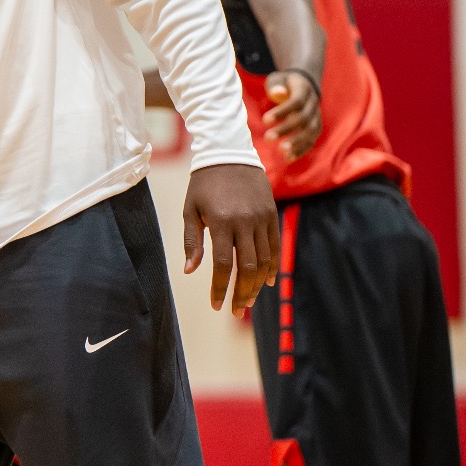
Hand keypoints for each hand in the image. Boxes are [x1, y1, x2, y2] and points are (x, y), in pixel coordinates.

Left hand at [181, 162, 278, 314]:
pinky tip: (267, 282)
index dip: (220, 288)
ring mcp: (261, 219)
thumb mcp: (190, 209)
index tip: (216, 305)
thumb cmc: (203, 184)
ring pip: (264, 261)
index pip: (223, 264)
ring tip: (248, 300)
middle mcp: (244, 222)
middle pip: (248, 268)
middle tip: (235, 311)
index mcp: (221, 221)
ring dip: (257, 285)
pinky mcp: (272, 215)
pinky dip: (273, 267)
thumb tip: (190, 271)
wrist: (228, 154)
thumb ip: (191, 241)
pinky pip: (275, 247)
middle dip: (242, 293)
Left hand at [263, 71, 321, 160]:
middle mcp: (314, 104)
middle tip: (267, 138)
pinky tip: (288, 158)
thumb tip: (277, 93)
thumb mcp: (278, 79)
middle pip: (303, 119)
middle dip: (286, 130)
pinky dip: (301, 150)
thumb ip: (276, 86)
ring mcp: (317, 117)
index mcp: (304, 90)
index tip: (264, 120)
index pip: (296, 102)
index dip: (281, 112)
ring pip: (310, 132)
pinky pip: (312, 140)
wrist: (304, 84)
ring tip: (281, 152)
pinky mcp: (316, 127)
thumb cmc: (284, 83)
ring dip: (296, 143)